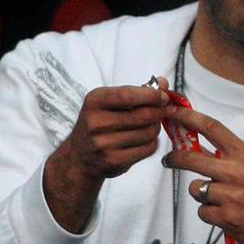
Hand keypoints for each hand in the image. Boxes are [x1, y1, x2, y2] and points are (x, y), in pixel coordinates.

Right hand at [45, 77, 168, 232]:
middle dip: (159, 112)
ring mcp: (104, 144)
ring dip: (155, 128)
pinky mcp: (114, 161)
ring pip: (149, 132)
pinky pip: (148, 148)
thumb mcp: (109, 102)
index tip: (164, 96)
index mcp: (94, 101)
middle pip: (145, 114)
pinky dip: (152, 143)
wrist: (79, 158)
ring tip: (149, 126)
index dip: (152, 95)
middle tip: (160, 112)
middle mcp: (96, 122)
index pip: (129, 95)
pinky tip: (143, 140)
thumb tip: (164, 82)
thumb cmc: (99, 123)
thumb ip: (137, 92)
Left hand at [161, 104, 243, 243]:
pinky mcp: (225, 217)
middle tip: (169, 159)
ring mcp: (230, 195)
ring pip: (195, 188)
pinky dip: (210, 214)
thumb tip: (200, 148)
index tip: (172, 111)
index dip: (188, 117)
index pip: (212, 128)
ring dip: (202, 194)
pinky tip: (227, 215)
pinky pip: (202, 211)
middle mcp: (237, 172)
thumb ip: (232, 159)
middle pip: (191, 158)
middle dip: (174, 158)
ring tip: (222, 200)